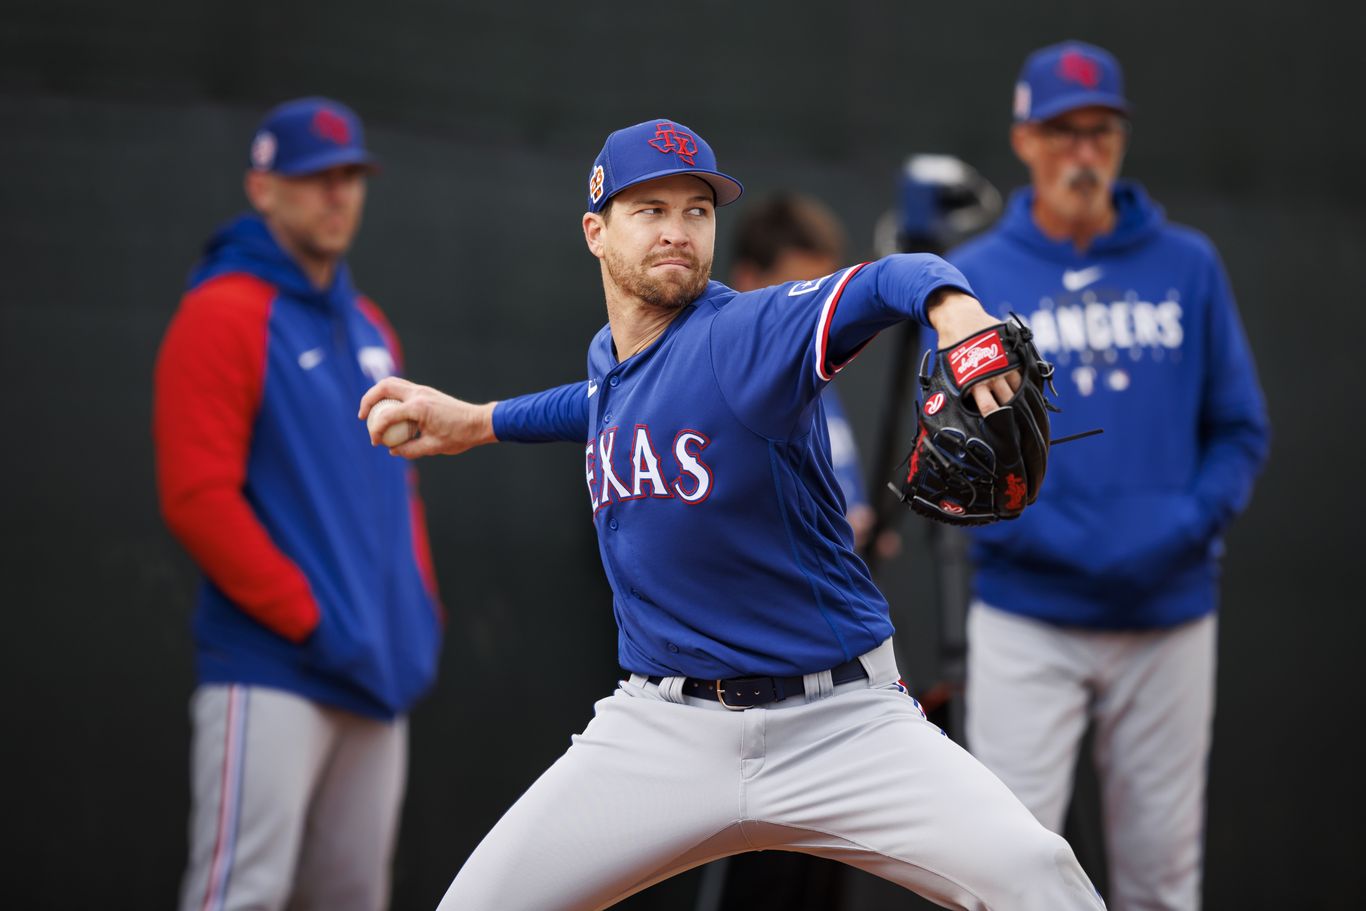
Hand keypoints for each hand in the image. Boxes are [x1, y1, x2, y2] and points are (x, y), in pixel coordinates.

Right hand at [358, 377, 497, 458]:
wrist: (478, 422)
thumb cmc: (459, 436)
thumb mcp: (433, 447)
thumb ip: (409, 449)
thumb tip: (392, 450)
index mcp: (419, 408)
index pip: (387, 415)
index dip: (376, 430)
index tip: (376, 442)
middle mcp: (418, 394)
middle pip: (384, 387)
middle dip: (368, 400)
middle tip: (363, 417)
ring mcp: (422, 390)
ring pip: (391, 383)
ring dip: (377, 394)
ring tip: (371, 412)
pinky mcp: (425, 392)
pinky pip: (401, 389)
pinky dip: (390, 397)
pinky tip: (388, 412)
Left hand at [925, 290, 1021, 414]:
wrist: (959, 317)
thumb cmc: (951, 344)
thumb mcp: (948, 369)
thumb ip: (956, 387)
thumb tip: (946, 405)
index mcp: (972, 381)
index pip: (988, 408)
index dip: (995, 419)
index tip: (999, 428)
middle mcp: (990, 374)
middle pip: (1007, 401)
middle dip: (1011, 413)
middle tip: (1014, 424)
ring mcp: (1003, 363)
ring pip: (1017, 388)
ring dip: (1019, 399)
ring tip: (1023, 410)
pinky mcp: (1010, 353)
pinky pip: (1022, 373)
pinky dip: (1024, 383)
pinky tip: (1025, 391)